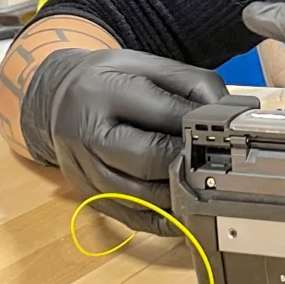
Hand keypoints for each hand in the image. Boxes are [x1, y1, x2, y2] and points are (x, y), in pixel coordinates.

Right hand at [20, 49, 227, 234]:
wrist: (55, 98)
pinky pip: (130, 217)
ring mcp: (84, 169)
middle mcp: (86, 132)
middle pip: (147, 159)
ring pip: (140, 194)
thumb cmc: (110, 79)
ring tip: (208, 185)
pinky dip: (163, 218)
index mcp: (104, 91)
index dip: (200, 126)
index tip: (228, 133)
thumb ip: (192, 84)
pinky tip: (186, 211)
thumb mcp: (148, 64)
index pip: (161, 113)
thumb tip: (229, 114)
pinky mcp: (88, 195)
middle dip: (189, 162)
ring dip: (180, 194)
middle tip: (219, 162)